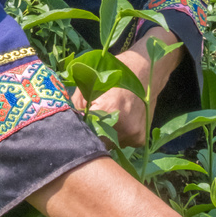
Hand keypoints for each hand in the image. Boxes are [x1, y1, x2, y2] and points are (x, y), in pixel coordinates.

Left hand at [71, 26, 183, 147]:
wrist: (147, 71)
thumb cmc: (115, 74)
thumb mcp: (91, 83)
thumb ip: (77, 105)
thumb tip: (68, 121)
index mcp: (109, 111)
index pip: (85, 131)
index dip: (80, 128)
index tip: (78, 123)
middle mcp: (123, 127)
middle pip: (97, 142)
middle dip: (92, 134)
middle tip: (91, 122)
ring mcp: (133, 135)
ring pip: (109, 145)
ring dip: (105, 136)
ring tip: (109, 119)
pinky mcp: (140, 139)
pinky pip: (122, 143)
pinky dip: (118, 135)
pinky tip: (121, 121)